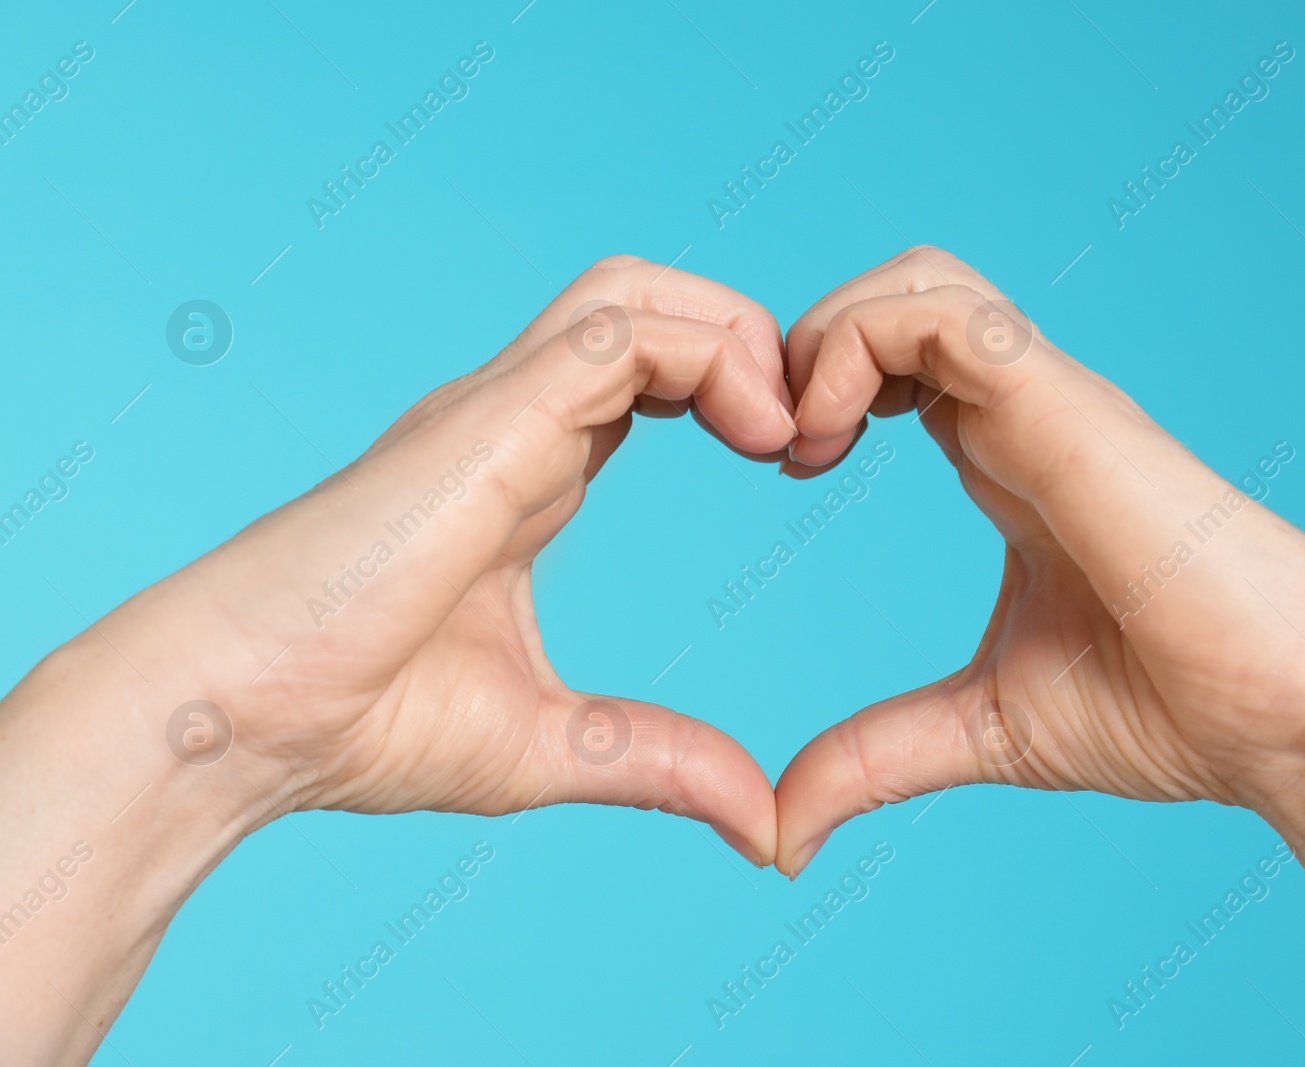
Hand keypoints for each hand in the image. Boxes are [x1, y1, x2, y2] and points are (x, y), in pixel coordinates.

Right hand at [89, 255, 795, 861]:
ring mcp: (495, 410)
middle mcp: (514, 420)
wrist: (237, 719)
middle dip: (748, 340)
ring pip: (634, 291)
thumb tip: (761, 824)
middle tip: (806, 436)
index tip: (796, 461)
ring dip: (734, 335)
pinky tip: (756, 435)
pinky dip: (705, 353)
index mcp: (531, 471)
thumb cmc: (356, 723)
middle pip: (648, 301)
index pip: (649, 372)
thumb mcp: (552, 744)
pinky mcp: (484, 420)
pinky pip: (614, 332)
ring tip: (785, 431)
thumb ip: (661, 762)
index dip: (737, 390)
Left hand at [773, 246, 1304, 871]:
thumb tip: (784, 833)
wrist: (1293, 720)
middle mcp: (1026, 412)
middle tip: (778, 448)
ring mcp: (1049, 401)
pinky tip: (831, 443)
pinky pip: (944, 316)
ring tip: (801, 443)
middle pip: (901, 290)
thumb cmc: (1173, 710)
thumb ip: (876, 758)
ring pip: (917, 278)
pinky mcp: (1066, 409)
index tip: (789, 470)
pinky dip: (856, 348)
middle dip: (808, 341)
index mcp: (1008, 457)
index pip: (900, 357)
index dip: (819, 386)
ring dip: (826, 337)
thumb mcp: (982, 727)